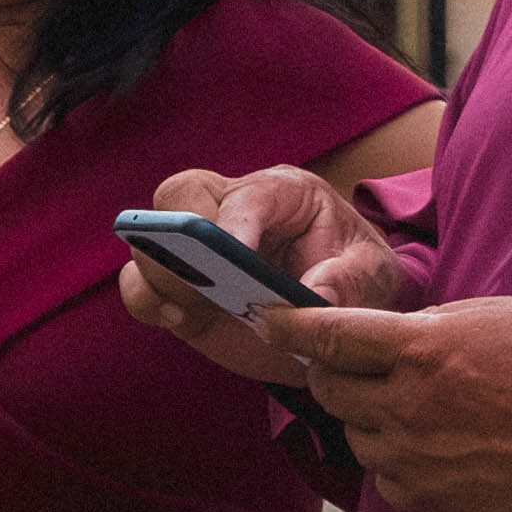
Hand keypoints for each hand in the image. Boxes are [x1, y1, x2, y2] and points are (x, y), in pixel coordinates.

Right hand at [115, 163, 420, 390]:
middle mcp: (232, 212)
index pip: (247, 196)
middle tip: (202, 271)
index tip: (235, 256)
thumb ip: (349, 282)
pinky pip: (139, 286)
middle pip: (180, 193)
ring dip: (162, 273)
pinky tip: (179, 318)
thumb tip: (313, 298)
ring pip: (149, 240)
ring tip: (191, 305)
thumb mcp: (373, 275)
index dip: (235, 222)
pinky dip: (148, 301)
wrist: (341, 318)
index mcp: (283, 194)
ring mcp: (199, 251)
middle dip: (180, 227)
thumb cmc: (357, 281)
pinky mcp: (180, 290)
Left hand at [264, 297, 511, 511]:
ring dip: (372, 421)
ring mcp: (412, 455)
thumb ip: (429, 326)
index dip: (291, 326)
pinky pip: (385, 481)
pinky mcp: (427, 498)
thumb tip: (389, 339)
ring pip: (355, 437)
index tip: (268, 320)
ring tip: (422, 412)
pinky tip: (437, 451)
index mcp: (420, 349)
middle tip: (358, 370)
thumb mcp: (493, 316)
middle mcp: (405, 404)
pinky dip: (398, 465)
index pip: (330, 336)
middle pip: (329, 390)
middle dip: (334, 375)